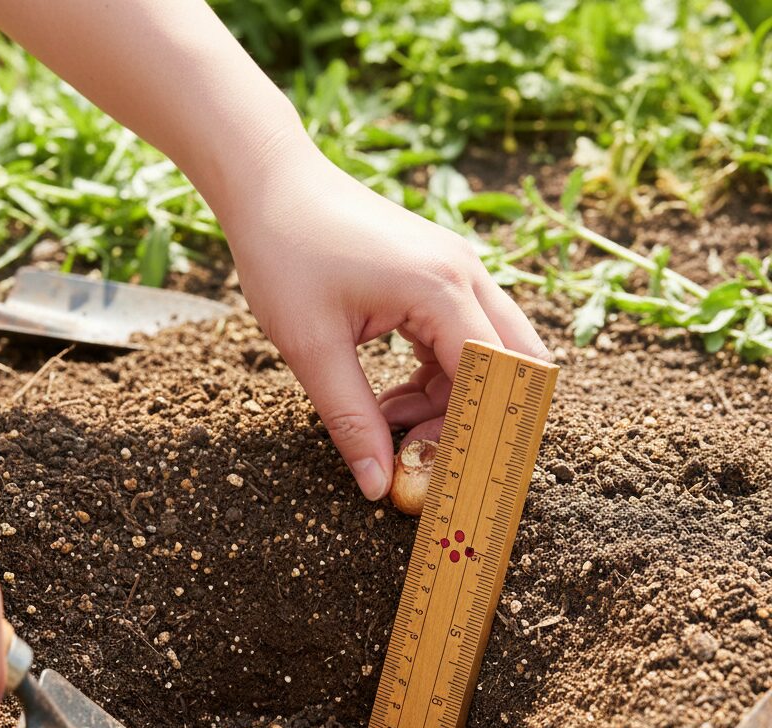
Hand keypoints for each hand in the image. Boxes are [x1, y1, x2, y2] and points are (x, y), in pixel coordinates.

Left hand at [224, 143, 549, 499]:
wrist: (270, 182)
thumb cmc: (285, 253)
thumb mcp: (311, 348)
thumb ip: (351, 420)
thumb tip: (379, 485)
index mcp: (441, 290)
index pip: (493, 380)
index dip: (472, 435)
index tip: (433, 470)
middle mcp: (466, 276)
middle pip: (516, 365)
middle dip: (480, 419)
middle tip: (426, 452)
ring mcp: (458, 271)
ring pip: (489, 356)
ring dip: (451, 400)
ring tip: (385, 418)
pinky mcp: (439, 275)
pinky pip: (462, 339)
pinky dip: (437, 377)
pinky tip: (388, 396)